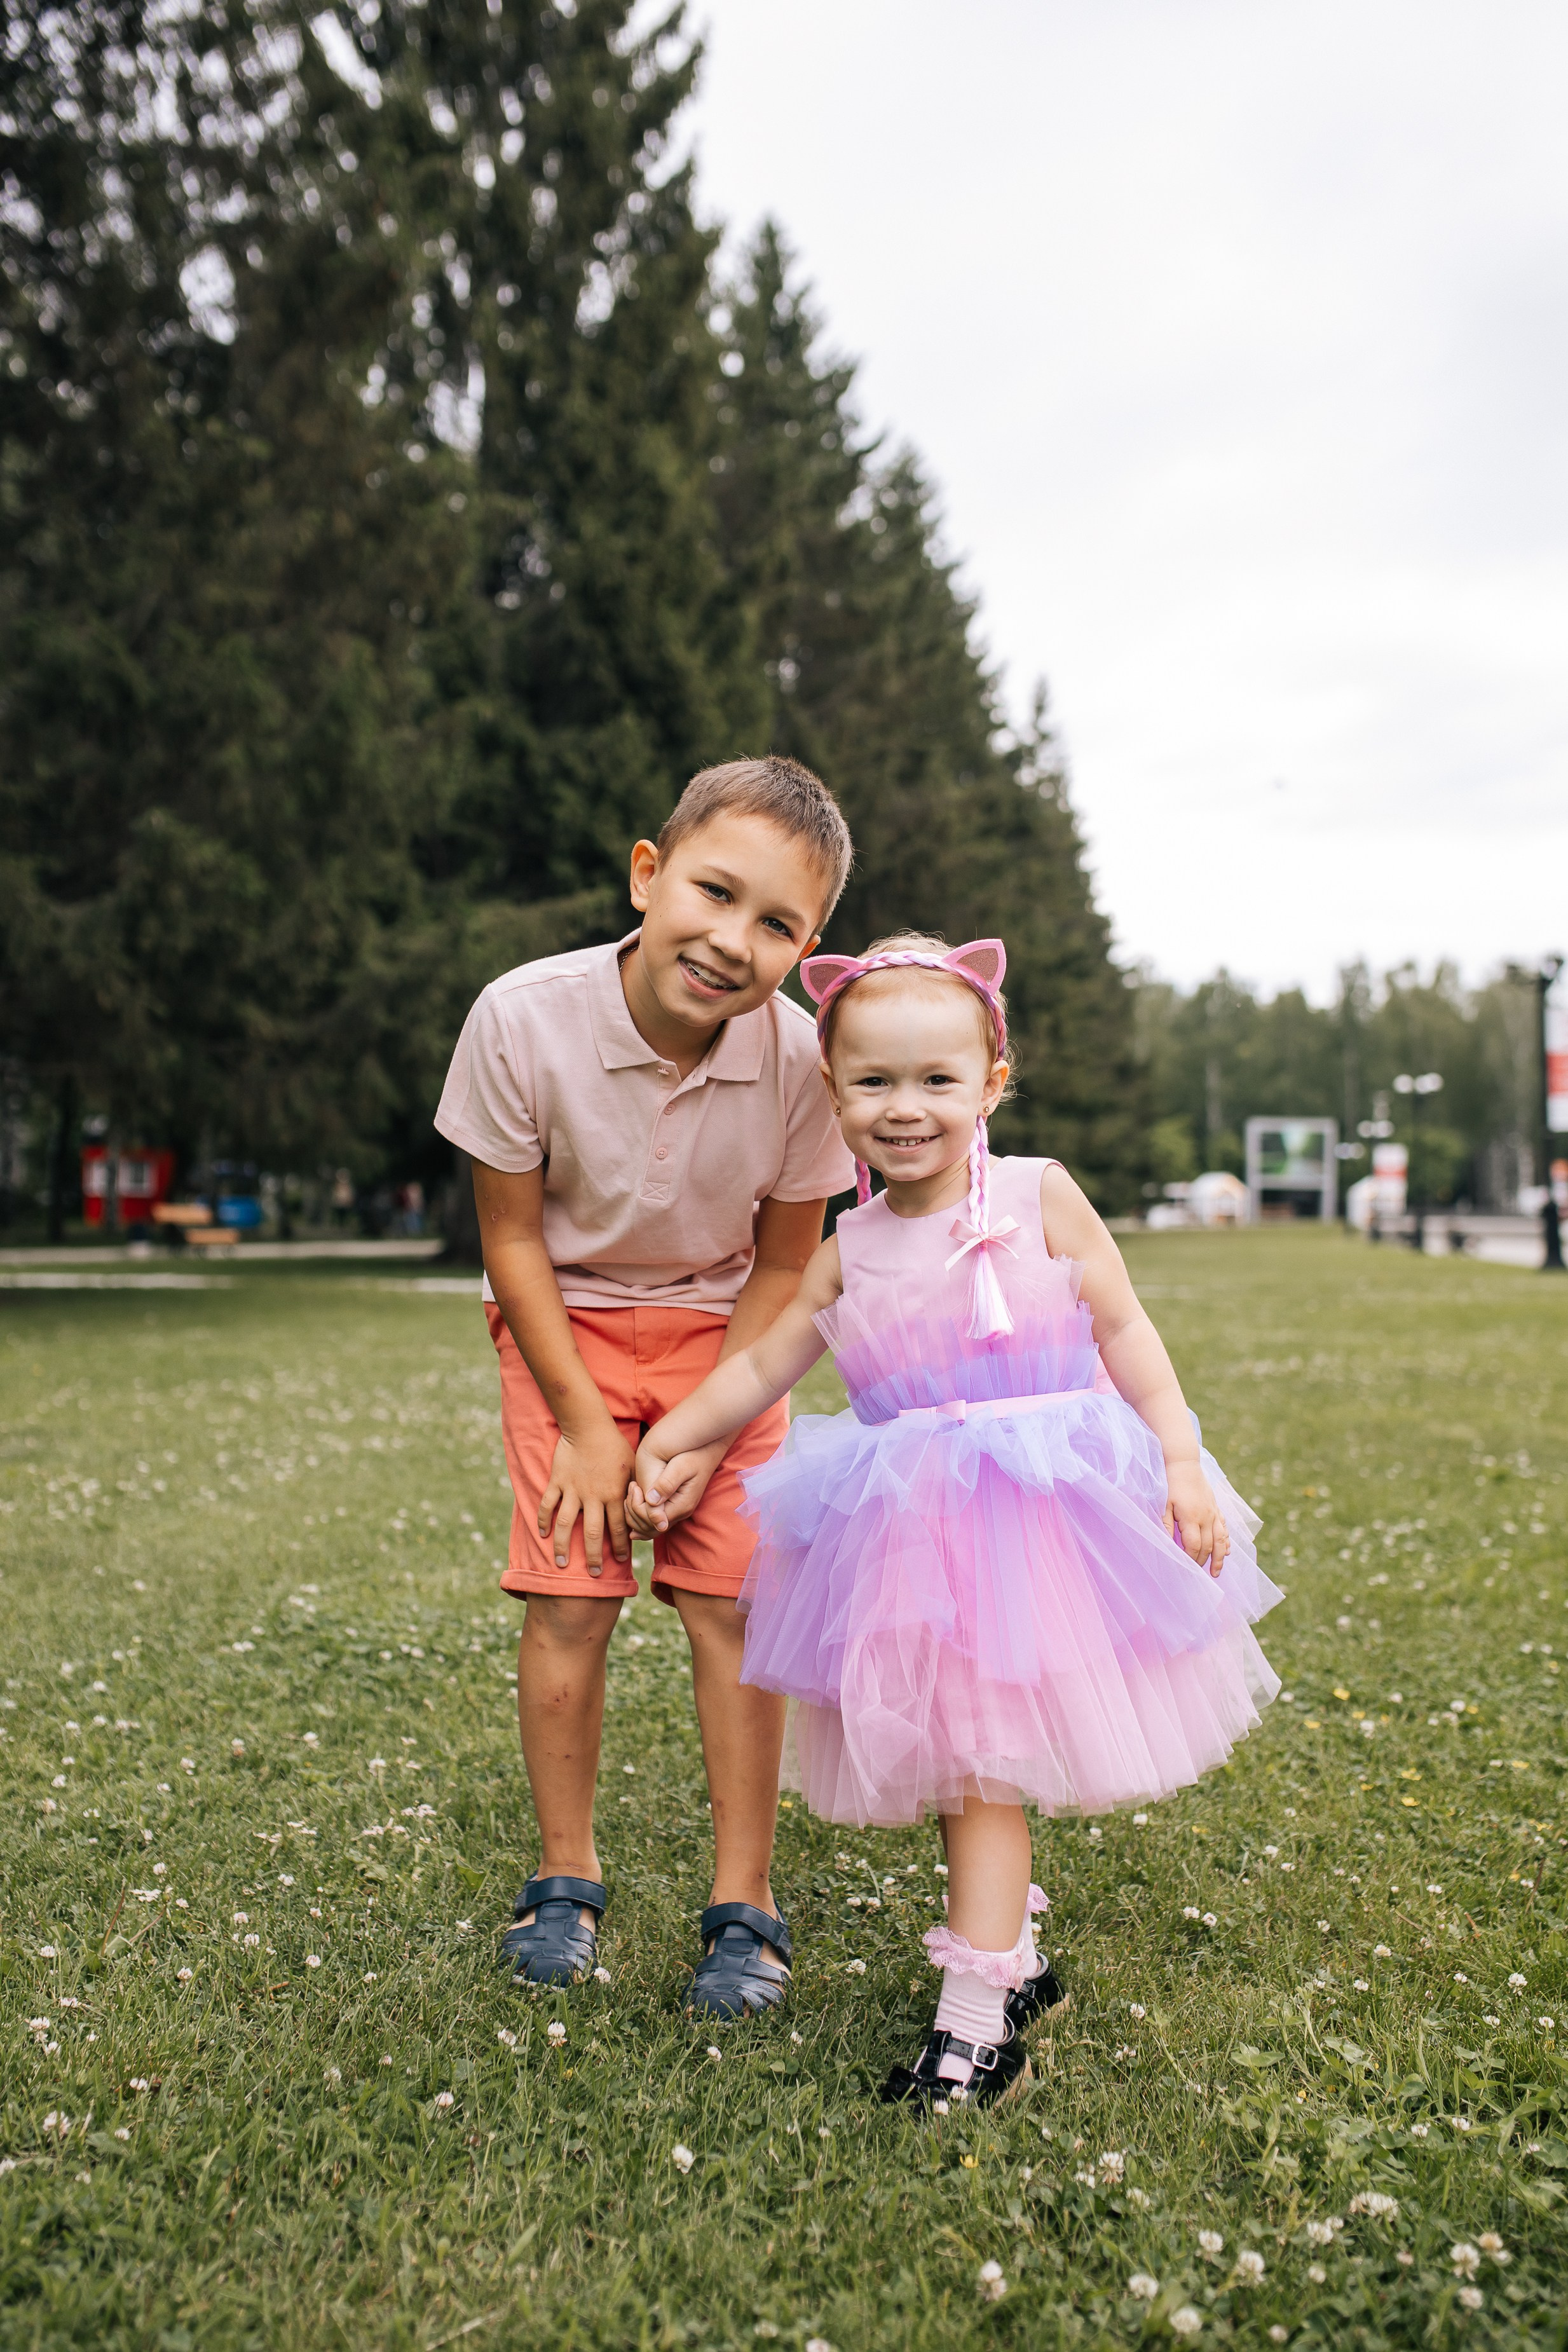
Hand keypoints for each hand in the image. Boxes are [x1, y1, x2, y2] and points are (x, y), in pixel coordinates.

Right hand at [537, 1419, 634, 1574]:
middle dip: (593, 1556)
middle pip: (592, 1533)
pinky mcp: (558, 1482)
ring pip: (566, 1524)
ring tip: (561, 1564)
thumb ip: (636, 1489)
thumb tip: (646, 1508)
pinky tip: (543, 1535)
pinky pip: (548, 1505)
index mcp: (614, 1494)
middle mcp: (593, 1496)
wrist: (589, 1426)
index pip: (619, 1528)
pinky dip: (544, 1521)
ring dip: (563, 1546)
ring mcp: (573, 1490)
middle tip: (594, 1574)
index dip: (621, 1546)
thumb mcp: (633, 1467)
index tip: (622, 1561)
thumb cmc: (615, 1446)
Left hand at [627, 1437, 727, 1535]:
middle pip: (649, 1527)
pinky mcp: (672, 1506)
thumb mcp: (680, 1466)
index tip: (634, 1485)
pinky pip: (653, 1521)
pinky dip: (640, 1515)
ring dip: (634, 1512)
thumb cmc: (693, 1456)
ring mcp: (676, 1511)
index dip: (637, 1507)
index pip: (652, 1520)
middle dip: (633, 1511)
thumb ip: (666, 1484)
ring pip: (649, 1527)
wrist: (706, 1452)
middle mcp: (679, 1513)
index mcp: (681, 1505)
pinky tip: (633, 1502)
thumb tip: (651, 1501)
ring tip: (632, 1489)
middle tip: (632, 1487)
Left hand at [1164, 1460, 1228, 1576]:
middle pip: (1209, 1546)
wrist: (1184, 1463)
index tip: (1186, 1568)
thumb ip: (1167, 1525)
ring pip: (1221, 1540)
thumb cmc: (1171, 1484)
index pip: (1194, 1546)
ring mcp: (1214, 1513)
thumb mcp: (1163, 1504)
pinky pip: (1224, 1528)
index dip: (1191, 1559)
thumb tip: (1168, 1544)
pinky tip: (1227, 1550)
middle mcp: (1206, 1517)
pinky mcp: (1216, 1508)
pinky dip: (1226, 1541)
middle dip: (1204, 1562)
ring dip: (1220, 1557)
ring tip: (1217, 1572)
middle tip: (1199, 1575)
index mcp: (1192, 1518)